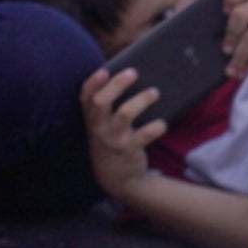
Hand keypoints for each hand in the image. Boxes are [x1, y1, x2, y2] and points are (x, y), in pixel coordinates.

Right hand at [79, 67, 165, 198]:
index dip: (93, 82)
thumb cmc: (111, 141)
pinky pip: (144, 135)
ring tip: (155, 92)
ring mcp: (113, 139)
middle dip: (116, 84)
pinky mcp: (129, 149)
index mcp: (91, 117)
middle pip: (101, 101)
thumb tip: (128, 78)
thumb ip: (107, 106)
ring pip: (124, 114)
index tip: (104, 70)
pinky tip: (162, 124)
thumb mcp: (101, 126)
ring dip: (141, 100)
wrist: (114, 177)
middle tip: (133, 72)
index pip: (85, 96)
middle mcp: (98, 127)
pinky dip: (156, 127)